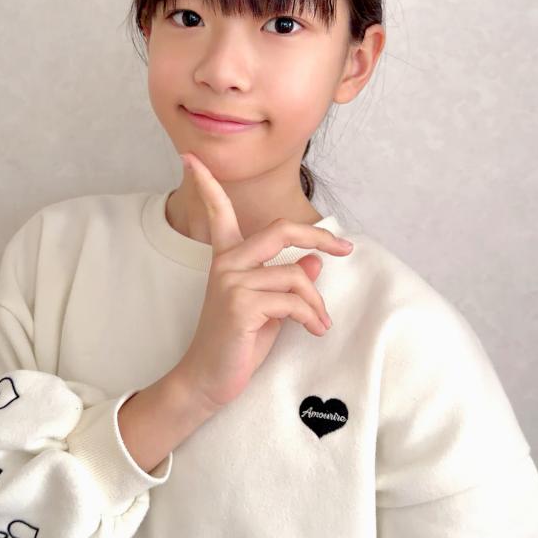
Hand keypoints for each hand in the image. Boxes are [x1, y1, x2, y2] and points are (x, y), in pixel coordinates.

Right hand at [173, 152, 353, 410]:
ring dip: (317, 303)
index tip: (191, 157)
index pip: (218, 212)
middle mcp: (226, 264)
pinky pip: (294, 301)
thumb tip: (315, 263)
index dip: (207, 183)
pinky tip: (314, 331)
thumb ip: (286, 282)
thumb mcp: (268, 308)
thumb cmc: (236, 344)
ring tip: (320, 323)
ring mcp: (232, 282)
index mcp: (227, 259)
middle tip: (346, 247)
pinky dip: (312, 317)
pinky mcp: (241, 304)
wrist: (207, 380)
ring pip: (297, 275)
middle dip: (320, 234)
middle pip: (281, 229)